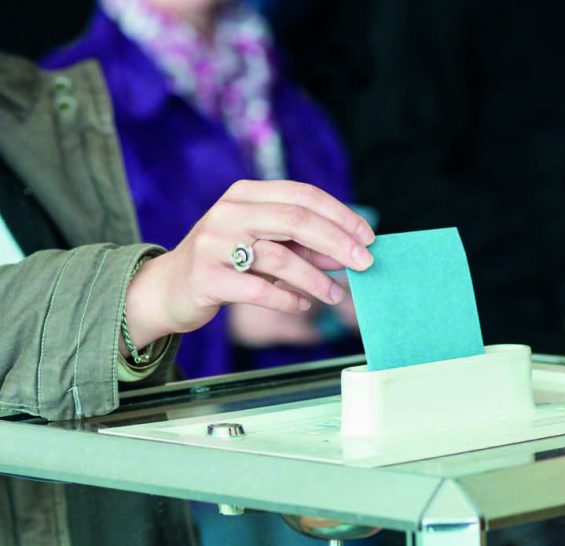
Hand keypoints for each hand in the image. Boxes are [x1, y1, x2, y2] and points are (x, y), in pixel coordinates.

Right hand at [121, 180, 374, 353]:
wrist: (169, 287)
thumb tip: (348, 255)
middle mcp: (229, 212)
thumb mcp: (264, 246)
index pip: (302, 195)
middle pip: (296, 220)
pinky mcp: (206, 277)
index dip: (340, 215)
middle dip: (338, 242)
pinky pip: (258, 289)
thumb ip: (303, 247)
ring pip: (279, 257)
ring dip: (316, 278)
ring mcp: (214, 243)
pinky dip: (287, 298)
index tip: (367, 237)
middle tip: (365, 264)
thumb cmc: (225, 262)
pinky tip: (302, 304)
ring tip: (335, 295)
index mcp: (245, 194)